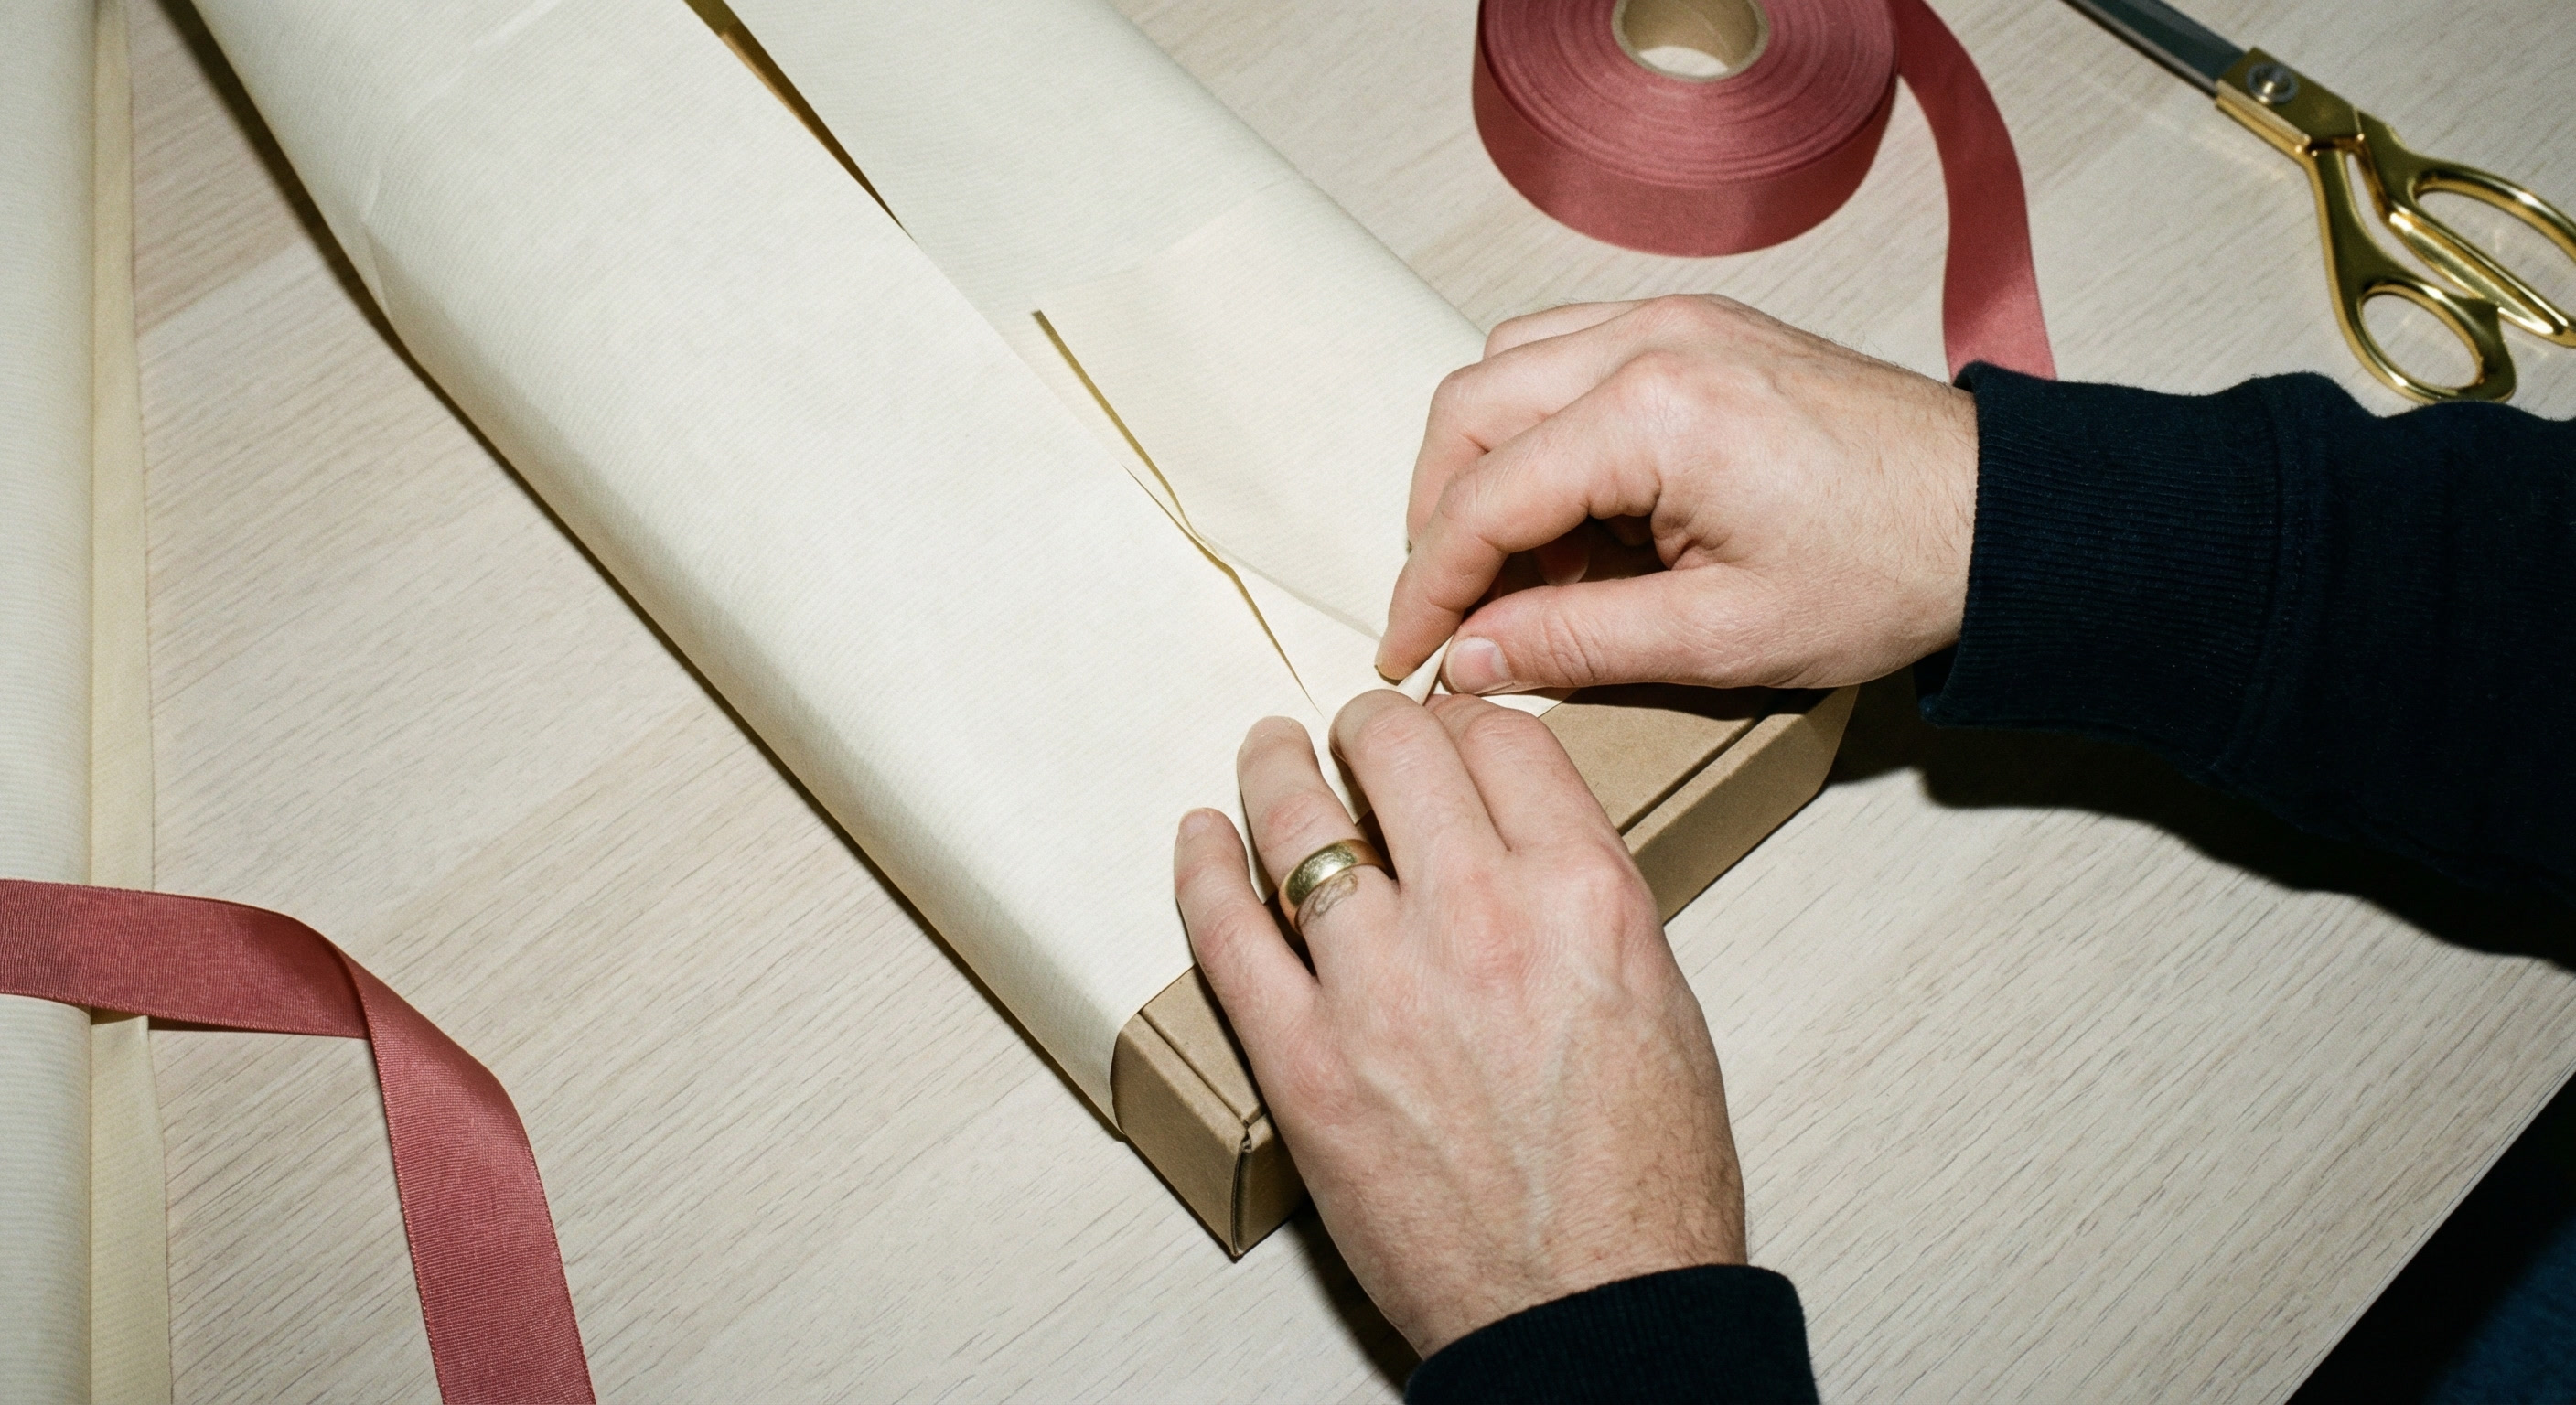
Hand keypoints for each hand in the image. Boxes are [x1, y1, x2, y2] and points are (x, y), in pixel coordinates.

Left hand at [1173, 692, 1744, 1355]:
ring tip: (1270, 751)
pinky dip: (1202, 870)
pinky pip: (1226, 932)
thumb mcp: (1661, 1004)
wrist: (1598, 1311)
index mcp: (1585, 896)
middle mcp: (1481, 918)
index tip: (1447, 729)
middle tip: (1358, 733)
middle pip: (1397, 751)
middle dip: (1371, 726)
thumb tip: (1527, 854)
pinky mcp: (1305, 1061)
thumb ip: (1588, 907)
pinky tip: (1200, 841)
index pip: (1505, 740)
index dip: (1467, 720)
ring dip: (1275, 769)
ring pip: (1297, 821)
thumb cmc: (1643, 1188)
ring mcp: (1381, 986)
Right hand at [1376, 295, 1978, 692]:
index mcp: (1652, 414)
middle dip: (1440, 515)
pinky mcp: (1699, 326)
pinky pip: (1568, 356)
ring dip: (1486, 464)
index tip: (1407, 652)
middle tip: (1453, 607)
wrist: (1998, 517)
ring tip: (1525, 566)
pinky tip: (1579, 512)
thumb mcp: (1721, 638)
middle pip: (1469, 410)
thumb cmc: (1887, 570)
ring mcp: (1675, 320)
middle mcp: (1651, 340)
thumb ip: (1575, 644)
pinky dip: (1542, 429)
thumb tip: (1469, 657)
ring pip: (1506, 368)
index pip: (1483, 498)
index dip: (1429, 586)